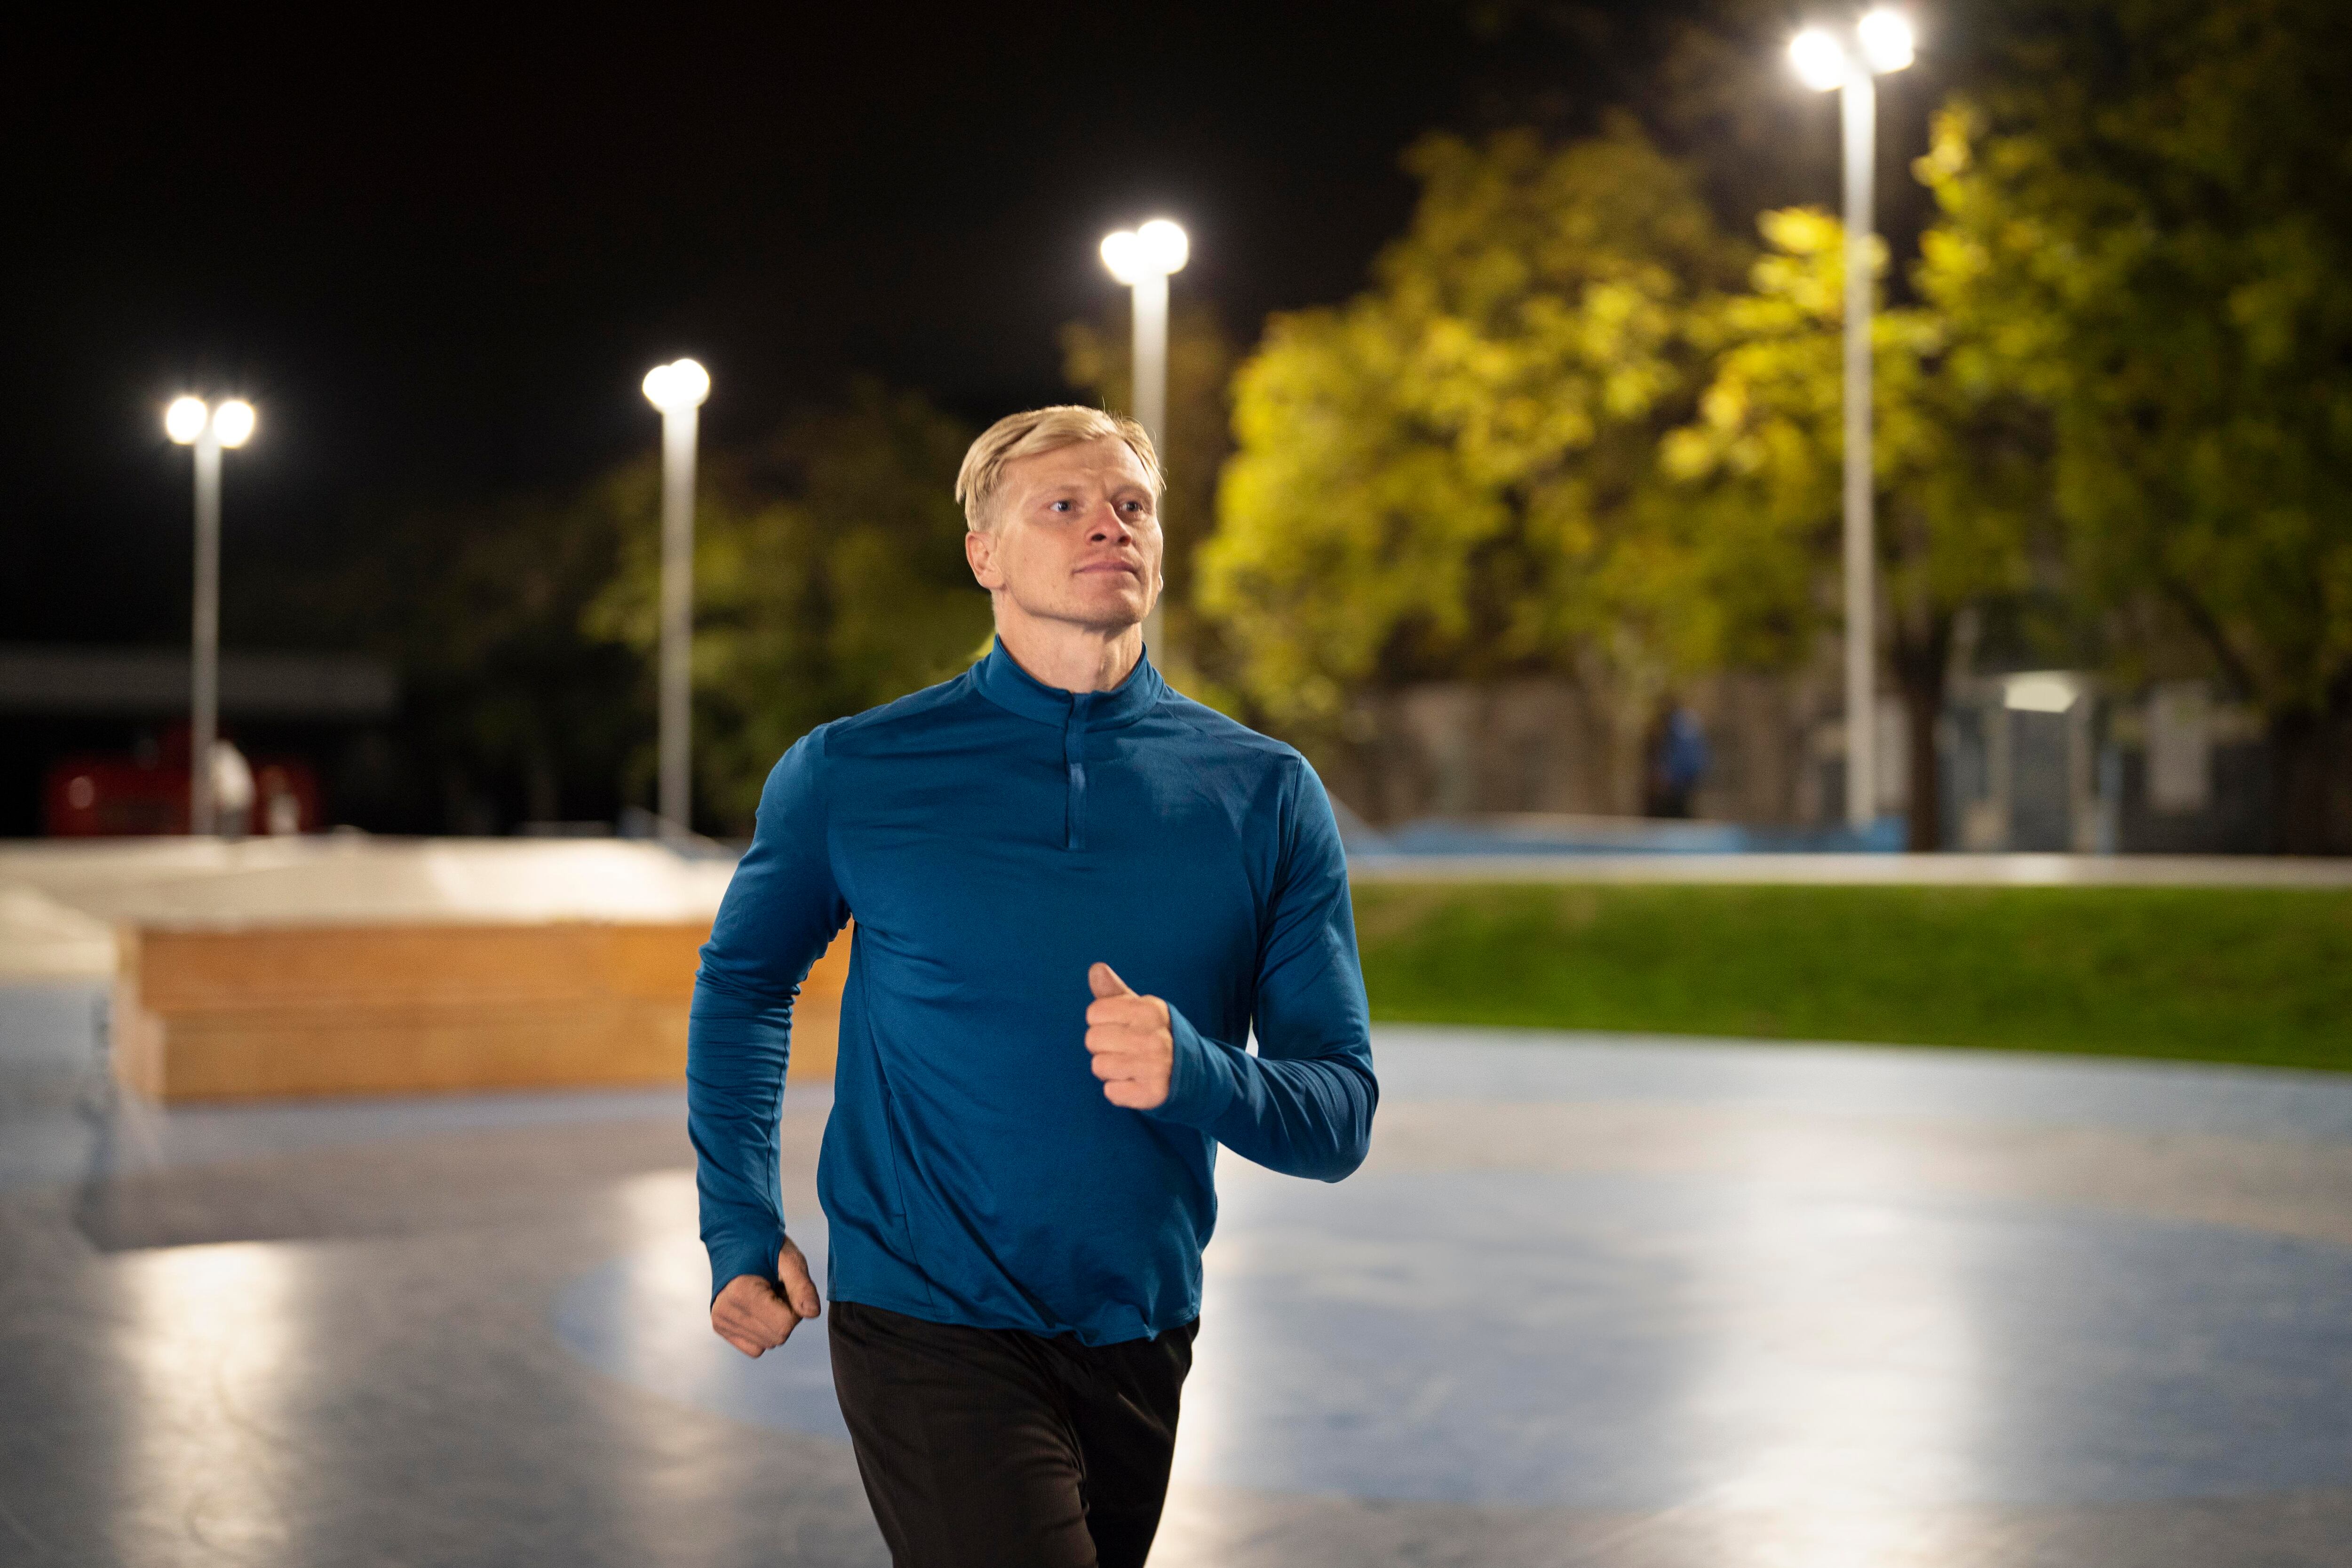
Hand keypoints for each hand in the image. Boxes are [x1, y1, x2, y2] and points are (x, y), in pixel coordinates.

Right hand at [710, 1236, 821, 1357]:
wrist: (735, 1238)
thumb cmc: (764, 1245)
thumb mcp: (790, 1259)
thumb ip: (803, 1286)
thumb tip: (813, 1313)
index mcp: (741, 1292)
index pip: (784, 1325)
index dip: (794, 1308)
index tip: (786, 1288)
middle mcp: (726, 1311)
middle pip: (777, 1337)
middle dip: (786, 1316)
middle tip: (777, 1290)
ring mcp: (721, 1321)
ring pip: (768, 1343)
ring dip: (774, 1323)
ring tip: (766, 1296)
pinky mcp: (721, 1327)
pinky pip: (755, 1347)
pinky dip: (763, 1331)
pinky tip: (758, 1308)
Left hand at [1085, 962, 1173, 1110]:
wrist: (1195, 1071)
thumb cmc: (1157, 1035)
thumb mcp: (1141, 1009)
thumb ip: (1115, 992)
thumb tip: (1095, 968)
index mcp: (1149, 1010)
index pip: (1094, 1012)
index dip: (1101, 1021)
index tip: (1119, 1027)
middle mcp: (1153, 1037)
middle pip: (1092, 1040)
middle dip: (1103, 1046)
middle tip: (1124, 1049)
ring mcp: (1154, 1067)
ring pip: (1098, 1066)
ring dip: (1109, 1070)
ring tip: (1129, 1066)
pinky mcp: (1152, 1093)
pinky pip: (1110, 1092)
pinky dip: (1118, 1091)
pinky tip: (1135, 1082)